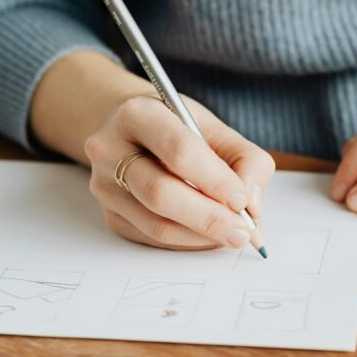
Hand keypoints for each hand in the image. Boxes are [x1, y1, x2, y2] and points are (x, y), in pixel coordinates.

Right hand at [85, 93, 274, 248]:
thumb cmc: (178, 128)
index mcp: (138, 114)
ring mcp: (105, 185)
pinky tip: (208, 235)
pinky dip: (188, 242)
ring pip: (156, 224)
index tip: (243, 200)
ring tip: (232, 234)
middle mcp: (110, 149)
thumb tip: (252, 207)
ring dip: (202, 236)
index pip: (179, 151)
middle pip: (161, 193)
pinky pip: (153, 238)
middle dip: (209, 218)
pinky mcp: (111, 215)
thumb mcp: (215, 128)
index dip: (215, 180)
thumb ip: (246, 161)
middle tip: (243, 231)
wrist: (134, 131)